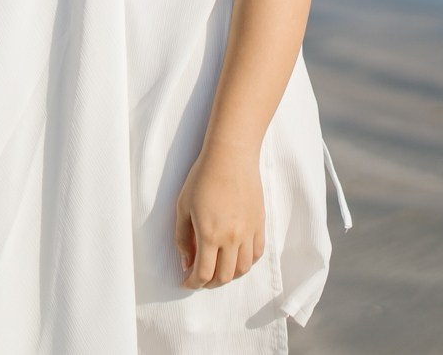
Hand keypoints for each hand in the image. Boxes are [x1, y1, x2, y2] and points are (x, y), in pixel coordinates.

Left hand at [173, 145, 265, 288]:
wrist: (231, 158)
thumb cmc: (202, 178)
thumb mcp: (182, 207)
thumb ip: (182, 238)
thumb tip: (185, 263)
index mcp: (209, 234)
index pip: (203, 273)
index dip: (193, 283)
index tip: (186, 283)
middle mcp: (232, 238)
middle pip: (224, 277)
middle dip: (209, 284)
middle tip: (199, 280)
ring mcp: (249, 233)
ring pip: (242, 269)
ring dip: (228, 277)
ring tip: (217, 272)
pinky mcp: (260, 225)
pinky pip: (256, 255)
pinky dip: (245, 264)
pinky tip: (235, 260)